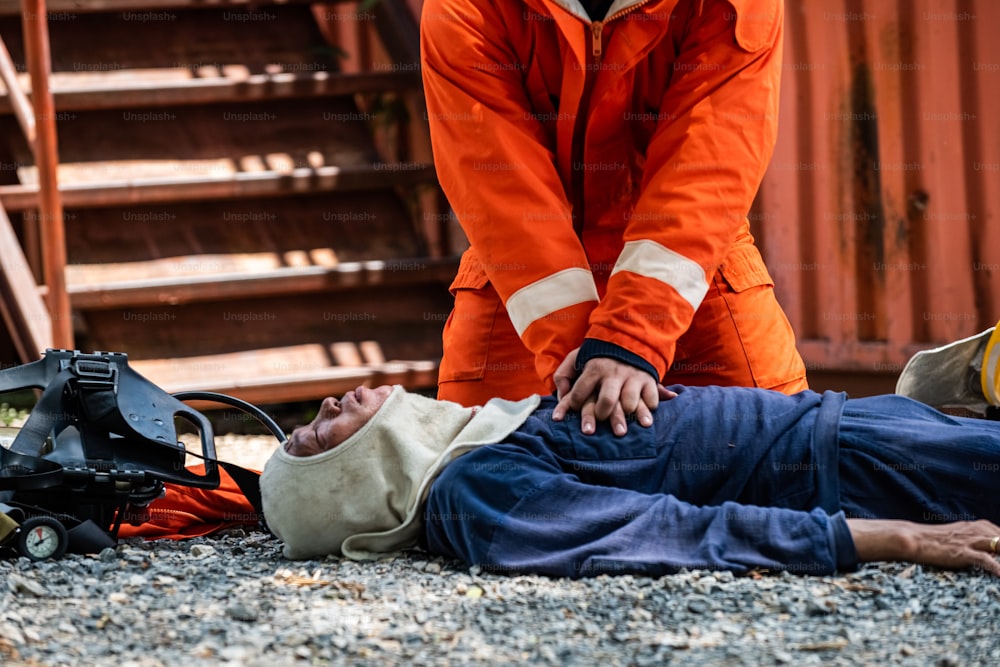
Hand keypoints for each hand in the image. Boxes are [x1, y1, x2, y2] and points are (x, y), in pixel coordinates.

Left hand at [552, 353, 666, 436]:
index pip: (579, 392)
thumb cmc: (598, 356)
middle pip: (607, 401)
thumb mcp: (577, 357)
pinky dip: (647, 410)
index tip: (575, 409)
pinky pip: (650, 399)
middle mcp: (614, 373)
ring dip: (626, 415)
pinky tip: (643, 419)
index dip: (573, 405)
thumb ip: (563, 374)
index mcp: (594, 368)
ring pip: (630, 402)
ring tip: (624, 424)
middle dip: (601, 415)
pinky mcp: (648, 380)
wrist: (628, 338)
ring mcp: (632, 377)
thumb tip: (561, 395)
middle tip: (600, 421)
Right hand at [847, 518, 999, 575]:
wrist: (912, 539)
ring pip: (999, 545)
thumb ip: (972, 538)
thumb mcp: (956, 535)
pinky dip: (996, 567)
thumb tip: (985, 548)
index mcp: (976, 526)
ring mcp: (970, 541)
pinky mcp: (962, 552)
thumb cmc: (932, 540)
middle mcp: (976, 531)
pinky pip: (986, 560)